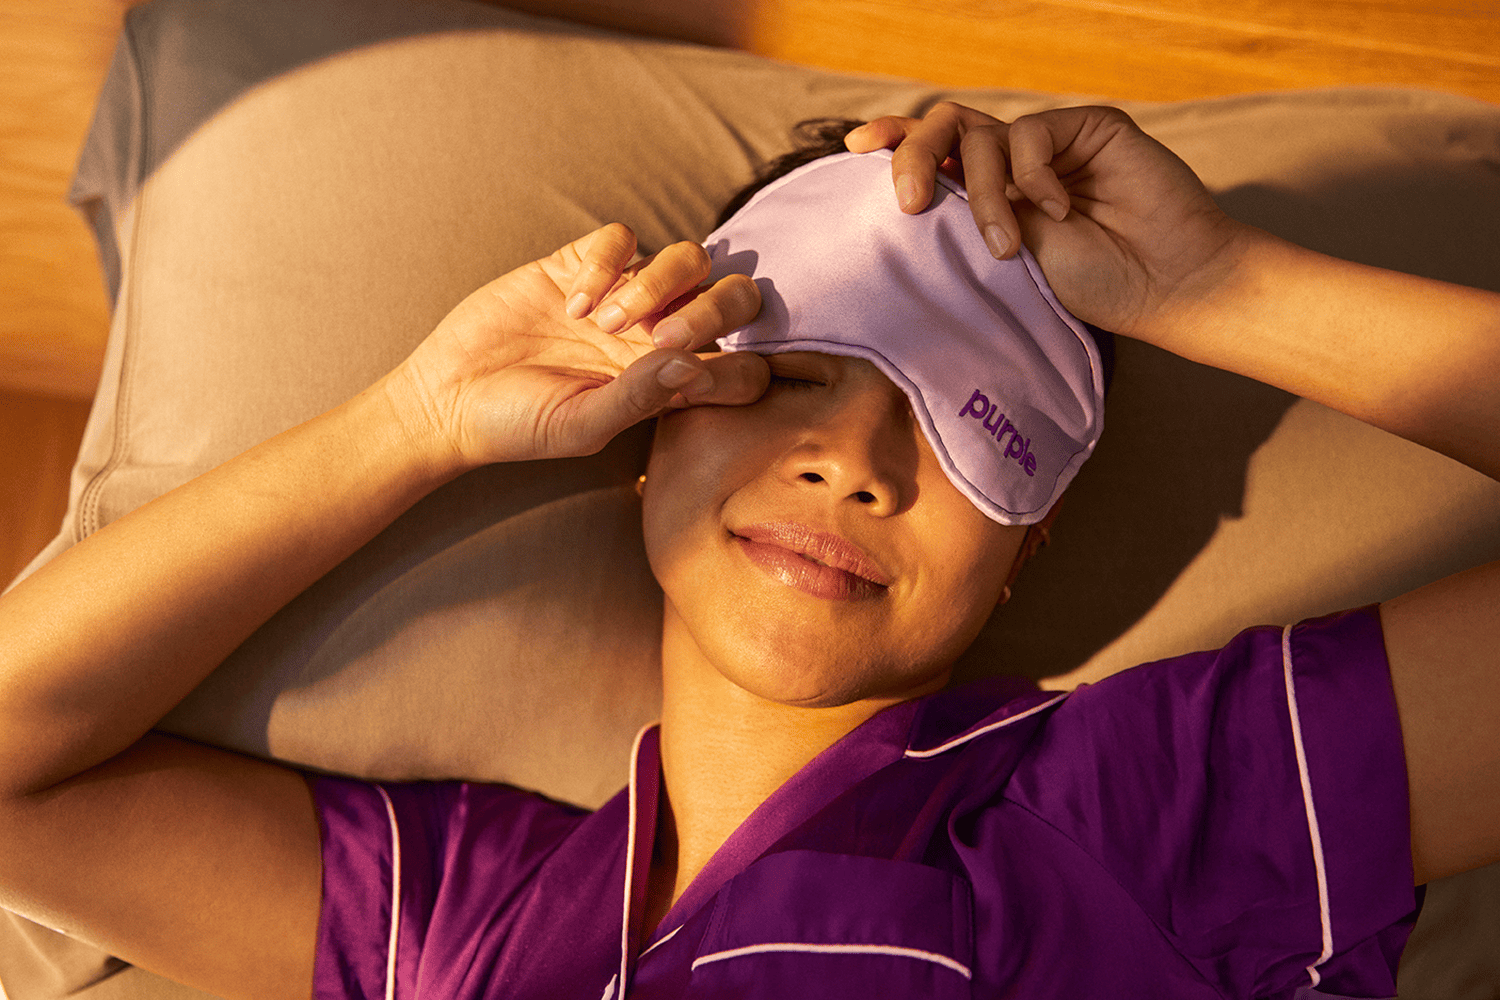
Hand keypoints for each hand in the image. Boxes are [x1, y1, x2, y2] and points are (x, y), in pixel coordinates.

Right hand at [386, 222, 766, 469]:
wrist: (450, 398)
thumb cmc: (519, 426)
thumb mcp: (581, 426)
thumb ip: (639, 399)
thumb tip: (693, 366)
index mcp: (673, 383)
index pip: (746, 367)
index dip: (741, 368)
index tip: (691, 383)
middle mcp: (659, 336)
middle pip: (734, 297)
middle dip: (716, 310)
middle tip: (664, 335)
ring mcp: (623, 295)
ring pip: (688, 259)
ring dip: (658, 284)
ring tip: (604, 322)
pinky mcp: (580, 263)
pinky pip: (621, 238)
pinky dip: (606, 263)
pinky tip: (573, 302)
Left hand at [844, 102, 1253, 339]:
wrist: (1167, 285)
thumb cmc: (1093, 287)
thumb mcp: (1006, 261)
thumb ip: (966, 221)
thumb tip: (909, 203)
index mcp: (991, 192)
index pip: (932, 151)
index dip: (892, 141)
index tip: (852, 151)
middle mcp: (1016, 161)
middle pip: (944, 127)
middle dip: (913, 157)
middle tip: (908, 204)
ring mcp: (1052, 142)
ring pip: (982, 136)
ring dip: (982, 194)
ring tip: (1006, 247)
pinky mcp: (1089, 126)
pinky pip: (1031, 133)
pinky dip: (1033, 176)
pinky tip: (1061, 212)